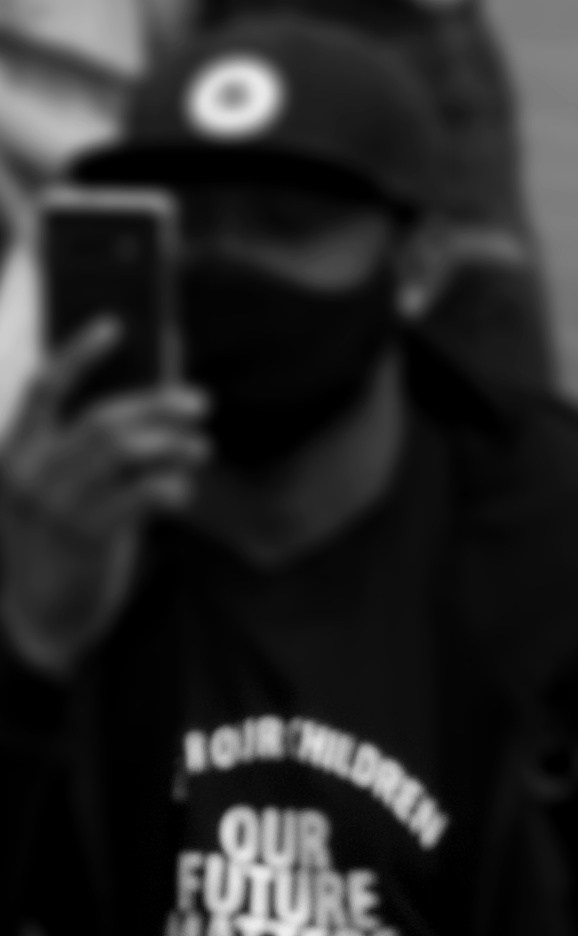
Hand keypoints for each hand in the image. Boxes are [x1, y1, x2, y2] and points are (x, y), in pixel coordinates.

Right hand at [0, 329, 205, 676]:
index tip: (116, 325)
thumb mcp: (66, 483)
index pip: (44, 386)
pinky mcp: (84, 538)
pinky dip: (168, 486)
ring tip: (200, 447)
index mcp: (19, 446)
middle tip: (200, 401)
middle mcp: (30, 471)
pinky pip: (137, 497)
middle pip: (102, 420)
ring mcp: (54, 505)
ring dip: (172, 444)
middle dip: (157, 404)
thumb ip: (94, 441)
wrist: (44, 611)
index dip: (79, 352)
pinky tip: (181, 488)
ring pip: (123, 455)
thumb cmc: (64, 532)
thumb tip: (155, 387)